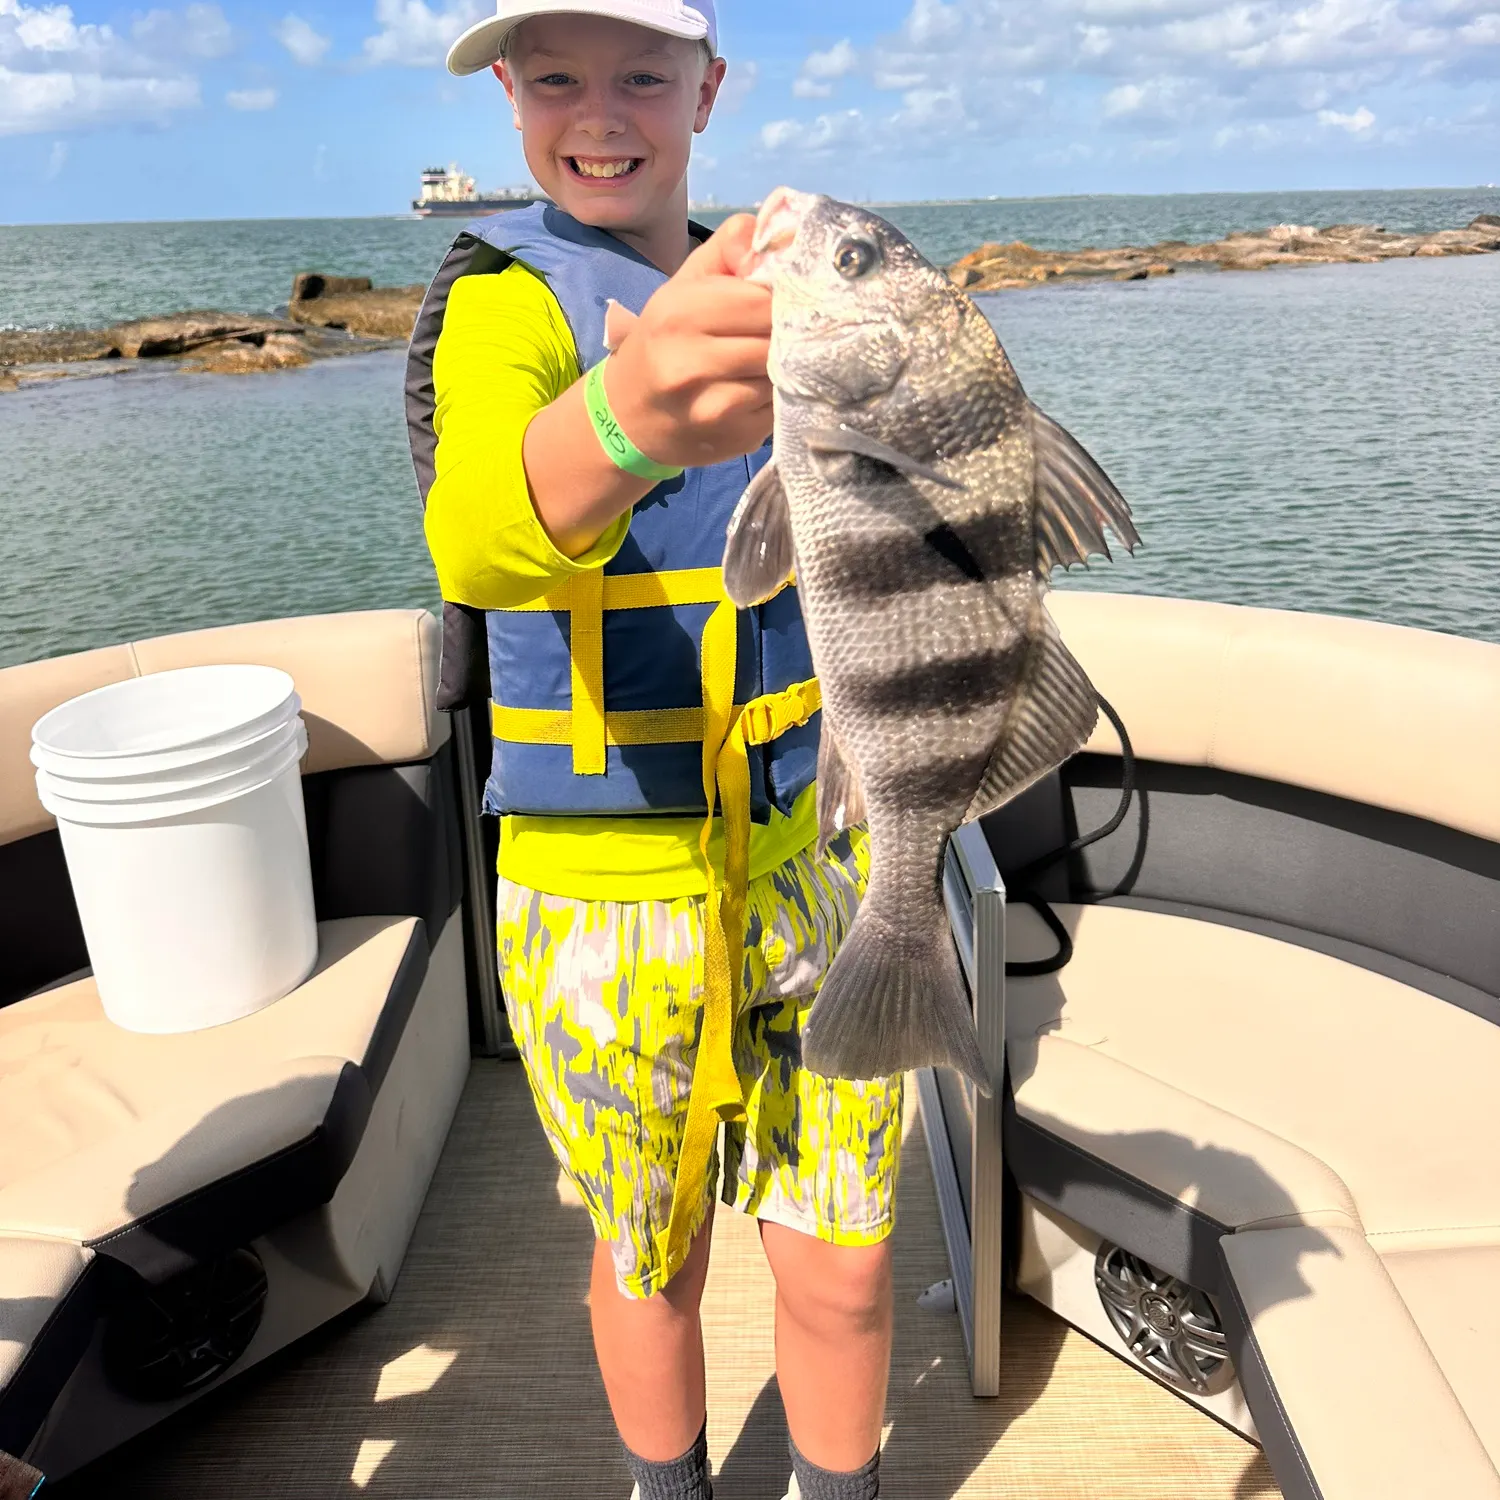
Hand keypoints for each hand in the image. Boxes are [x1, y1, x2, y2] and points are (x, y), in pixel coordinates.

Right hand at [602, 214, 772, 467]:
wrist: (629, 416)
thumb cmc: (664, 340)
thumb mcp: (684, 285)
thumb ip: (730, 250)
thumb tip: (781, 231)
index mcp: (681, 313)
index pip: (764, 299)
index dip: (786, 297)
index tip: (793, 298)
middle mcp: (692, 362)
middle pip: (776, 338)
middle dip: (791, 332)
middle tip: (797, 329)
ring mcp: (714, 407)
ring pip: (783, 374)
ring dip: (788, 365)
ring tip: (779, 358)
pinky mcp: (736, 437)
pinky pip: (780, 407)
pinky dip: (781, 395)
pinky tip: (764, 388)